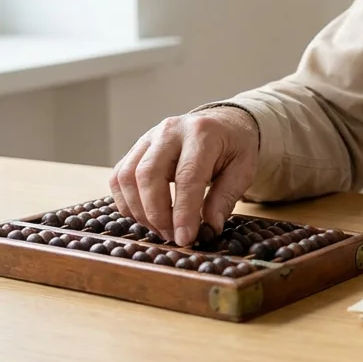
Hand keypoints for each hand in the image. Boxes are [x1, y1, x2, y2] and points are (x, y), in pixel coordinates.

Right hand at [108, 106, 259, 246]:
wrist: (222, 123)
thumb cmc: (233, 147)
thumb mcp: (243, 170)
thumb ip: (225, 198)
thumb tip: (209, 228)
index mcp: (202, 133)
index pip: (187, 176)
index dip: (183, 212)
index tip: (185, 238)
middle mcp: (170, 131)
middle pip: (148, 174)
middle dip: (156, 213)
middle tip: (172, 236)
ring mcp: (148, 138)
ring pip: (127, 177)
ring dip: (140, 211)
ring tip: (162, 229)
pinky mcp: (136, 149)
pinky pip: (119, 178)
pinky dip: (127, 203)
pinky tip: (146, 216)